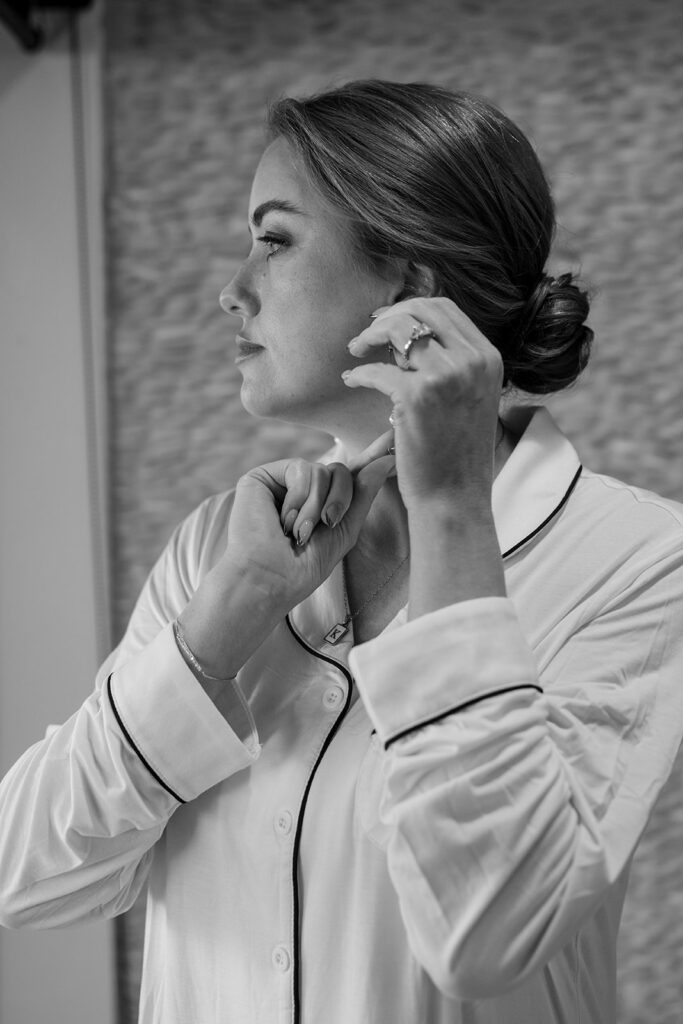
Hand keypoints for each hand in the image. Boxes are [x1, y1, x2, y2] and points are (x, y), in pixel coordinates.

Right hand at [226, 432, 395, 609]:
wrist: (269, 578)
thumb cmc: (304, 566)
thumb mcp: (345, 530)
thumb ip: (364, 493)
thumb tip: (387, 459)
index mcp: (322, 503)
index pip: (351, 474)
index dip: (372, 454)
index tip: (396, 432)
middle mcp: (303, 489)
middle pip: (340, 471)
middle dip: (341, 499)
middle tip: (328, 524)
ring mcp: (282, 482)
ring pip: (323, 470)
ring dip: (318, 506)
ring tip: (299, 532)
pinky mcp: (263, 477)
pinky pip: (302, 468)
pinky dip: (300, 498)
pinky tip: (284, 520)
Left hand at [343, 297, 503, 512]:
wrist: (455, 497)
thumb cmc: (457, 454)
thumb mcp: (471, 398)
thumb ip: (453, 364)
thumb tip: (412, 335)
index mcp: (488, 357)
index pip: (445, 309)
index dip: (410, 308)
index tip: (388, 322)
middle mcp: (472, 360)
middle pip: (422, 309)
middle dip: (388, 315)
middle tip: (367, 333)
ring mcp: (446, 376)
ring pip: (399, 329)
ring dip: (370, 335)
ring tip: (355, 350)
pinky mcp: (417, 396)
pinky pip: (377, 370)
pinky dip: (359, 373)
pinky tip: (351, 380)